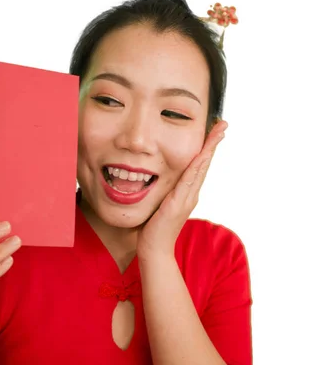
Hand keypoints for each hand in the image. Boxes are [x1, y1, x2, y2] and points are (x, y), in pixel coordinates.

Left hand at [136, 120, 227, 261]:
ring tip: (218, 133)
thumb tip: (156, 178)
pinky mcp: (177, 205)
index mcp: (186, 193)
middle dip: (213, 143)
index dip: (206, 148)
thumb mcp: (159, 203)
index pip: (198, 165)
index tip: (213, 131)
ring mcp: (186, 199)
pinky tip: (202, 156)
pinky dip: (196, 168)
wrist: (154, 250)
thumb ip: (163, 191)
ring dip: (209, 150)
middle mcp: (190, 194)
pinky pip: (188, 182)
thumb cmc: (153, 228)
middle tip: (223, 124)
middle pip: (204, 163)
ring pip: (200, 169)